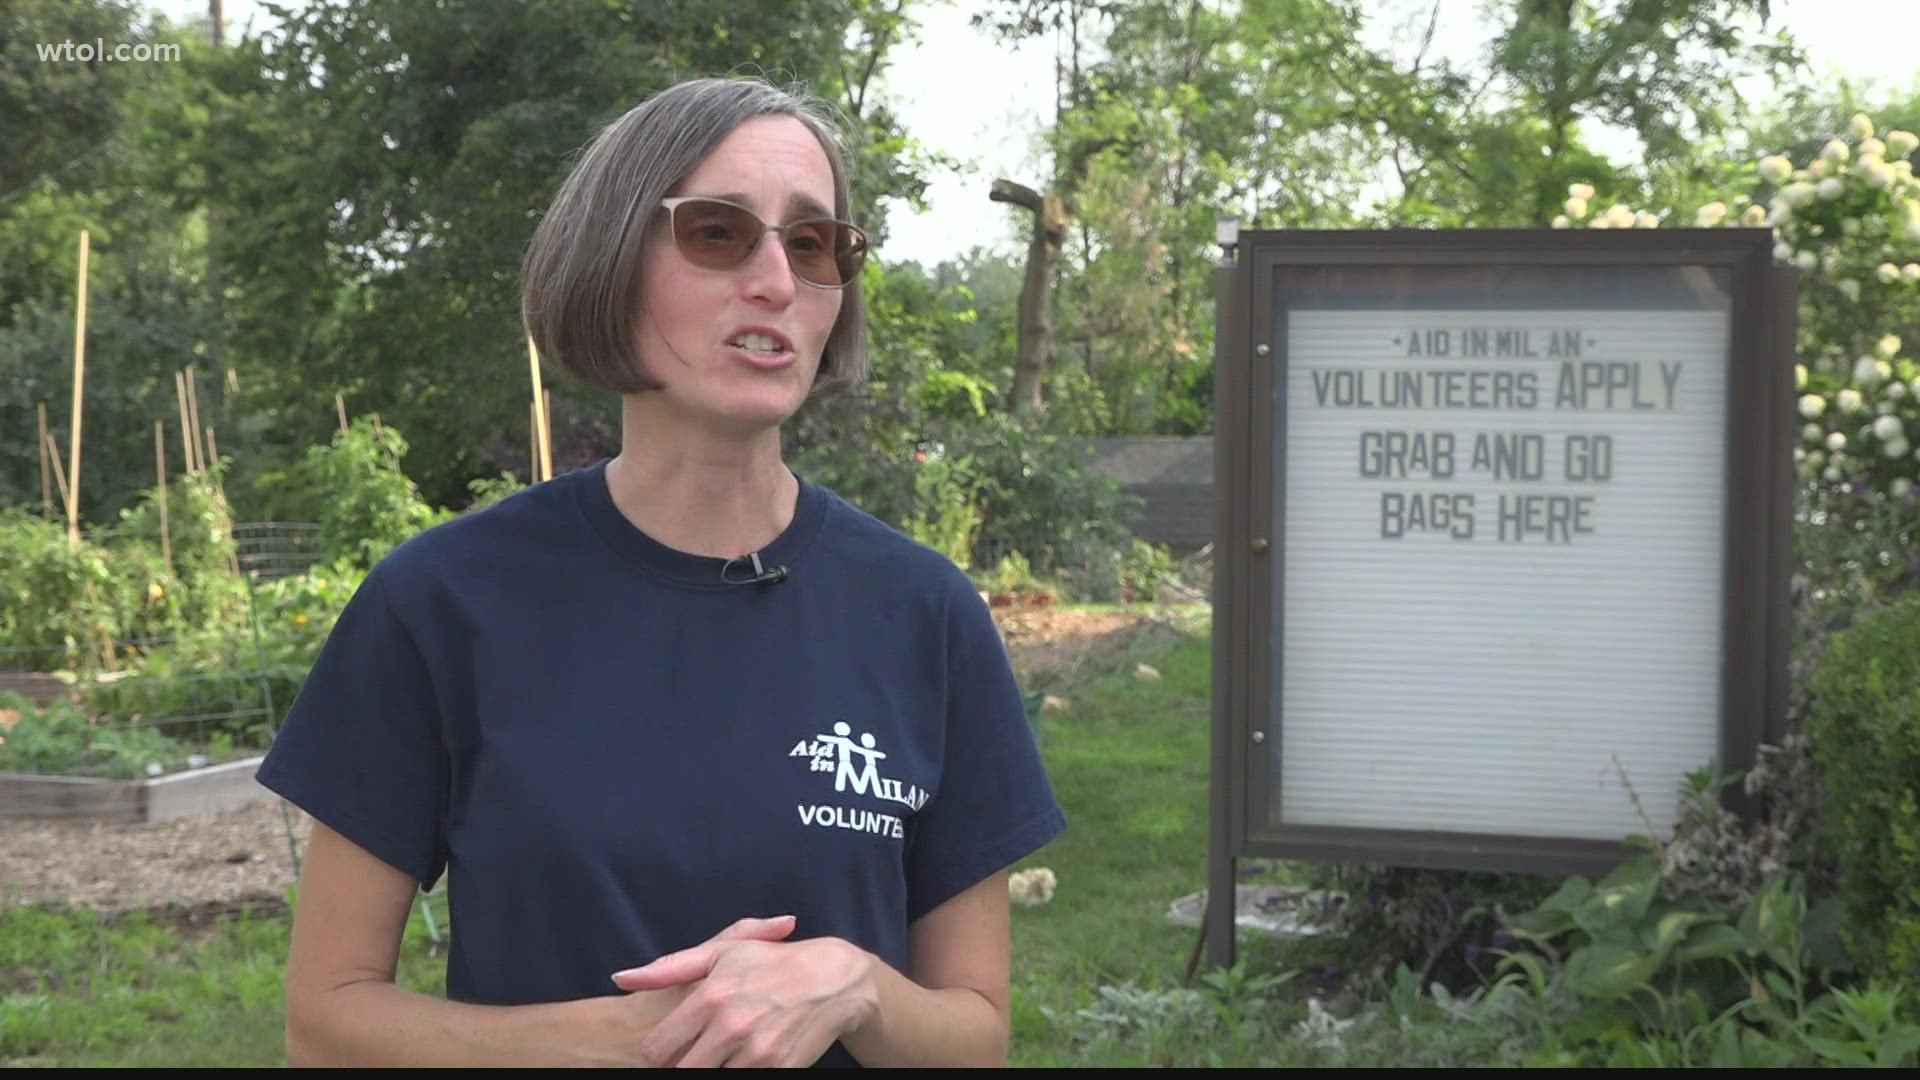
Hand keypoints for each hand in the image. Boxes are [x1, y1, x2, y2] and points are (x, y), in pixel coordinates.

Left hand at [602, 916, 801, 1064]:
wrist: (833, 979)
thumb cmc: (771, 962)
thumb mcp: (721, 953)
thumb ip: (668, 969)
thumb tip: (620, 979)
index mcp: (710, 997)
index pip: (657, 1051)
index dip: (657, 1055)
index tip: (670, 1049)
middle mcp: (731, 1026)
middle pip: (682, 1073)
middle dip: (683, 1067)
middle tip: (696, 1055)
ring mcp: (758, 1052)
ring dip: (714, 1069)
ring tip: (722, 1054)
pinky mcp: (781, 1068)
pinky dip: (741, 1073)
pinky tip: (746, 1058)